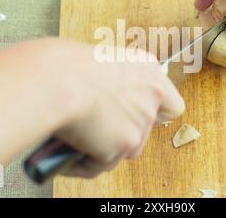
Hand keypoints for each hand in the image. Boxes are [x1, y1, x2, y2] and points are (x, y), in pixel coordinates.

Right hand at [51, 42, 184, 177]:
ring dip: (103, 148)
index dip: (154, 112)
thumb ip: (112, 81)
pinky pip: (101, 163)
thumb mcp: (96, 62)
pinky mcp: (125, 144)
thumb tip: (99, 97)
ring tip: (77, 138)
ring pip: (126, 149)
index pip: (170, 103)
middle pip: (145, 128)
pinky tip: (66, 154)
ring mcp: (141, 121)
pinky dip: (83, 162)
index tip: (136, 114)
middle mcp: (151, 95)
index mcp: (146, 68)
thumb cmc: (64, 65)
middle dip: (121, 131)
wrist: (54, 80)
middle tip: (97, 126)